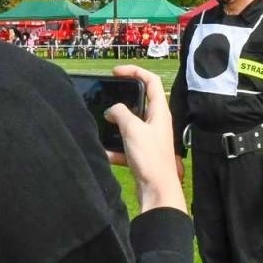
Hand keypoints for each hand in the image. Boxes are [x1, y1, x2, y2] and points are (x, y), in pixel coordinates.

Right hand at [106, 65, 185, 213]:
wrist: (157, 191)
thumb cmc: (150, 157)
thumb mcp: (132, 129)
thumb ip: (120, 113)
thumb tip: (112, 110)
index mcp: (160, 111)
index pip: (151, 81)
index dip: (135, 71)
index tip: (116, 72)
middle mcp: (157, 122)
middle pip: (140, 102)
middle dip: (122, 99)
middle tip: (106, 97)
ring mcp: (150, 138)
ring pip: (130, 124)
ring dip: (116, 125)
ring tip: (102, 124)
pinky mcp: (143, 154)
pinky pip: (126, 145)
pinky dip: (115, 148)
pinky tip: (105, 153)